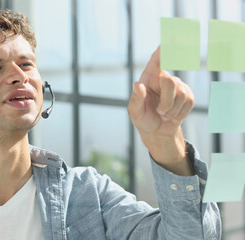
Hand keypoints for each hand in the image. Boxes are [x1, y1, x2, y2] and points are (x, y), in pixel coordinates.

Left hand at [128, 47, 193, 175]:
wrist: (157, 131)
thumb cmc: (143, 118)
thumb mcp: (134, 112)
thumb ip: (135, 99)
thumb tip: (137, 85)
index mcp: (148, 79)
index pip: (155, 61)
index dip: (162, 50)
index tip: (168, 38)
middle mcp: (163, 79)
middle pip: (171, 82)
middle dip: (166, 102)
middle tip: (160, 112)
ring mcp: (177, 86)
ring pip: (181, 95)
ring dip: (172, 111)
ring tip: (164, 115)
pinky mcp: (187, 95)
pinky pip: (189, 102)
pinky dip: (180, 113)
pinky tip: (173, 115)